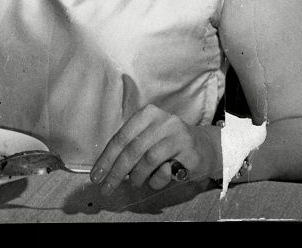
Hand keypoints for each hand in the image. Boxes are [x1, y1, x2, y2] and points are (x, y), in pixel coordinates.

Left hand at [89, 105, 220, 195]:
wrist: (205, 147)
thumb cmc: (169, 144)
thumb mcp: (148, 138)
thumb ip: (130, 149)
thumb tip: (106, 169)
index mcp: (148, 114)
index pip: (121, 136)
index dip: (107, 158)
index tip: (96, 175)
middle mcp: (163, 120)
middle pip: (132, 148)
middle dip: (116, 171)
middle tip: (107, 187)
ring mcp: (178, 135)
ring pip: (148, 159)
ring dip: (137, 176)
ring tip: (135, 183)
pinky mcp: (189, 151)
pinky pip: (166, 170)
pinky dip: (156, 180)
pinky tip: (157, 179)